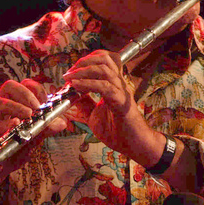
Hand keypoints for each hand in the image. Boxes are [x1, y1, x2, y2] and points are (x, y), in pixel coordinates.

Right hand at [0, 78, 67, 204]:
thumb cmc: (11, 151)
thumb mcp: (31, 140)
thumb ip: (44, 130)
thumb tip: (62, 122)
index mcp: (13, 106)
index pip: (22, 86)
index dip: (35, 89)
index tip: (45, 101)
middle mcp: (1, 110)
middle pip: (9, 87)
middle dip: (25, 93)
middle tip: (37, 107)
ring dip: (16, 107)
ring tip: (28, 115)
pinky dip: (5, 125)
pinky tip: (15, 126)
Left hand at [63, 50, 162, 164]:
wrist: (134, 146)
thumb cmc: (118, 132)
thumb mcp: (94, 115)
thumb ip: (84, 104)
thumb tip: (71, 94)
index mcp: (114, 85)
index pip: (104, 60)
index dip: (86, 60)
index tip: (71, 71)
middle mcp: (119, 84)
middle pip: (104, 58)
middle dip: (83, 61)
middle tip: (69, 73)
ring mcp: (122, 92)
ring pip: (105, 69)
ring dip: (83, 71)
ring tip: (70, 78)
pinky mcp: (122, 102)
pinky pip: (105, 87)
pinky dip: (87, 84)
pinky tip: (76, 87)